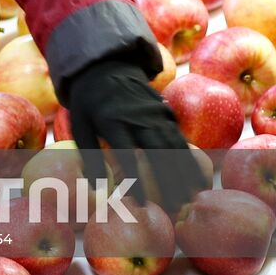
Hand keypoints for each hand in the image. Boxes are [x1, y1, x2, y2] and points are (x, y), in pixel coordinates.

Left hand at [67, 59, 208, 215]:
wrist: (105, 65)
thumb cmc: (89, 101)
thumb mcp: (78, 124)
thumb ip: (88, 155)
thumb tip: (95, 188)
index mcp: (112, 121)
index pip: (127, 157)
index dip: (136, 182)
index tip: (142, 204)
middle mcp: (137, 118)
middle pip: (158, 154)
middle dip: (169, 183)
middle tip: (177, 208)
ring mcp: (155, 113)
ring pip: (174, 146)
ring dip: (185, 173)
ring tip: (192, 197)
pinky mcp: (166, 111)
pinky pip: (180, 137)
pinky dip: (190, 157)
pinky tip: (197, 175)